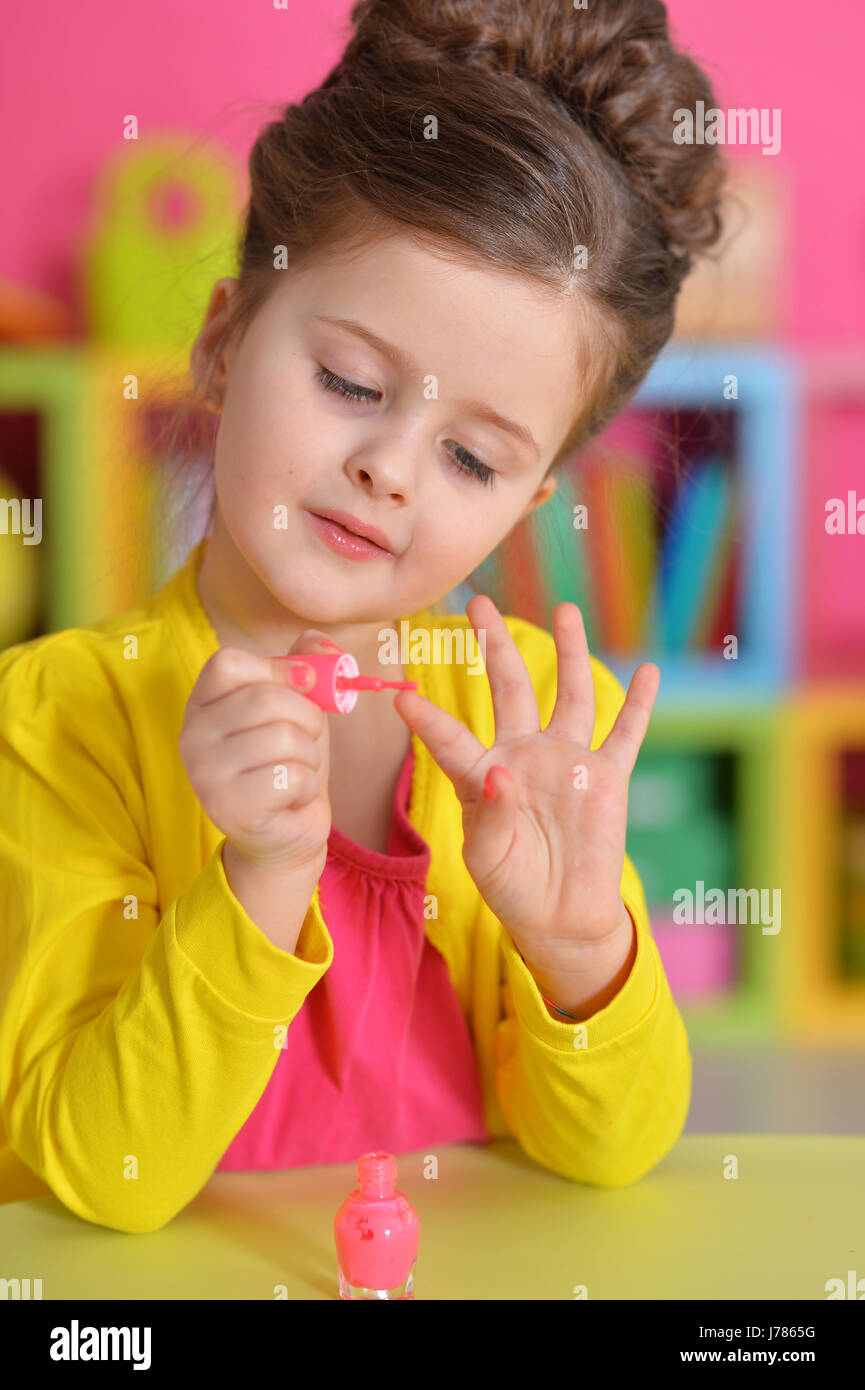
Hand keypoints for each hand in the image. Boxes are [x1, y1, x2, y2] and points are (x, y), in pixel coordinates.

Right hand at [179, 630, 333, 877]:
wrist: (286, 832)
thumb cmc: (288, 762)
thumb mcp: (299, 706)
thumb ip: (308, 666)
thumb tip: (324, 644)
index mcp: (201, 703)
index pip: (229, 663)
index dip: (279, 669)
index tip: (303, 688)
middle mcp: (191, 736)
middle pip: (265, 699)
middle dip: (307, 718)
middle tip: (305, 740)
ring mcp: (205, 775)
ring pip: (284, 739)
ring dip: (309, 757)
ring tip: (295, 772)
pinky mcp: (229, 809)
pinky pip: (291, 778)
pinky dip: (306, 787)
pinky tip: (290, 797)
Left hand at [393, 596, 658, 979]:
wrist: (559, 915)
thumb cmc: (511, 885)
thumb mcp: (487, 857)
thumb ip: (494, 814)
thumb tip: (503, 772)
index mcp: (481, 773)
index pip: (450, 738)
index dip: (427, 719)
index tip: (400, 696)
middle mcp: (522, 754)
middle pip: (510, 688)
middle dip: (495, 646)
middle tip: (478, 604)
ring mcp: (566, 761)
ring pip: (569, 694)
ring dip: (570, 652)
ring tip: (565, 611)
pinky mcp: (606, 777)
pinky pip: (624, 734)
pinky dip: (637, 705)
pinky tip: (647, 672)